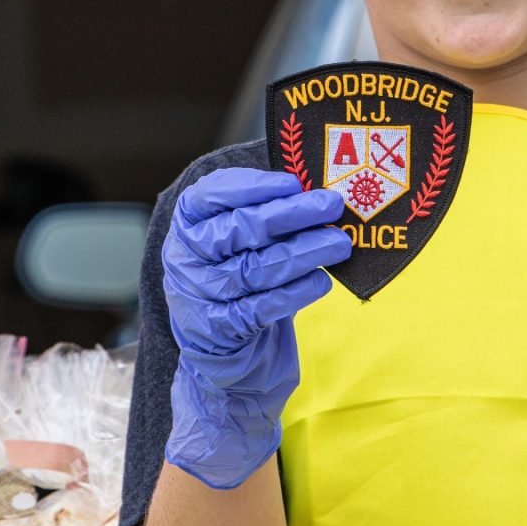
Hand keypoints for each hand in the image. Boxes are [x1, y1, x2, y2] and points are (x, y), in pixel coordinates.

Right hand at [162, 168, 350, 487]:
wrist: (220, 343)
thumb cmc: (239, 271)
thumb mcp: (239, 236)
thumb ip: (266, 210)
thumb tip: (317, 189)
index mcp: (188, 222)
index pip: (212, 195)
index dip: (253, 186)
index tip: (294, 182)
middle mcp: (186, 255)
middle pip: (242, 229)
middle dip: (293, 215)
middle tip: (332, 205)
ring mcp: (199, 294)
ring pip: (256, 268)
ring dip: (304, 252)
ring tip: (340, 243)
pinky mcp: (219, 329)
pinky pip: (263, 307)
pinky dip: (297, 292)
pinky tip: (322, 280)